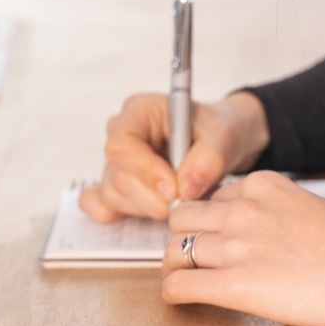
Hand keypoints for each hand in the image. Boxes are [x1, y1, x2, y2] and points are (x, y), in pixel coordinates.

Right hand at [78, 92, 269, 222]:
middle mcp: (120, 133)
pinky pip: (100, 205)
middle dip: (153, 197)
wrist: (218, 142)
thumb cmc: (216, 132)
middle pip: (118, 176)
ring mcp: (114, 161)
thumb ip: (208, 160)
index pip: (122, 145)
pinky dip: (122, 214)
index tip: (174, 190)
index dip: (145, 171)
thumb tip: (185, 189)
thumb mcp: (224, 138)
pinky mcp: (115, 185)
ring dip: (148, 207)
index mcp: (140, 111)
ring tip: (181, 198)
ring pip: (113, 196)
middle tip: (185, 201)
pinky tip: (149, 211)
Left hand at [161, 171, 324, 325]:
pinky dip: (174, 293)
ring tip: (185, 279)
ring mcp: (236, 246)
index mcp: (262, 186)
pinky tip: (183, 298)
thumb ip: (275, 211)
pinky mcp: (235, 284)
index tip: (212, 234)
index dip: (208, 219)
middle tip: (191, 256)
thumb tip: (261, 233)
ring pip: (173, 251)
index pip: (212, 195)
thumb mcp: (308, 206)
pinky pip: (179, 286)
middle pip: (182, 217)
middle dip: (183, 237)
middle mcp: (242, 210)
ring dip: (175, 267)